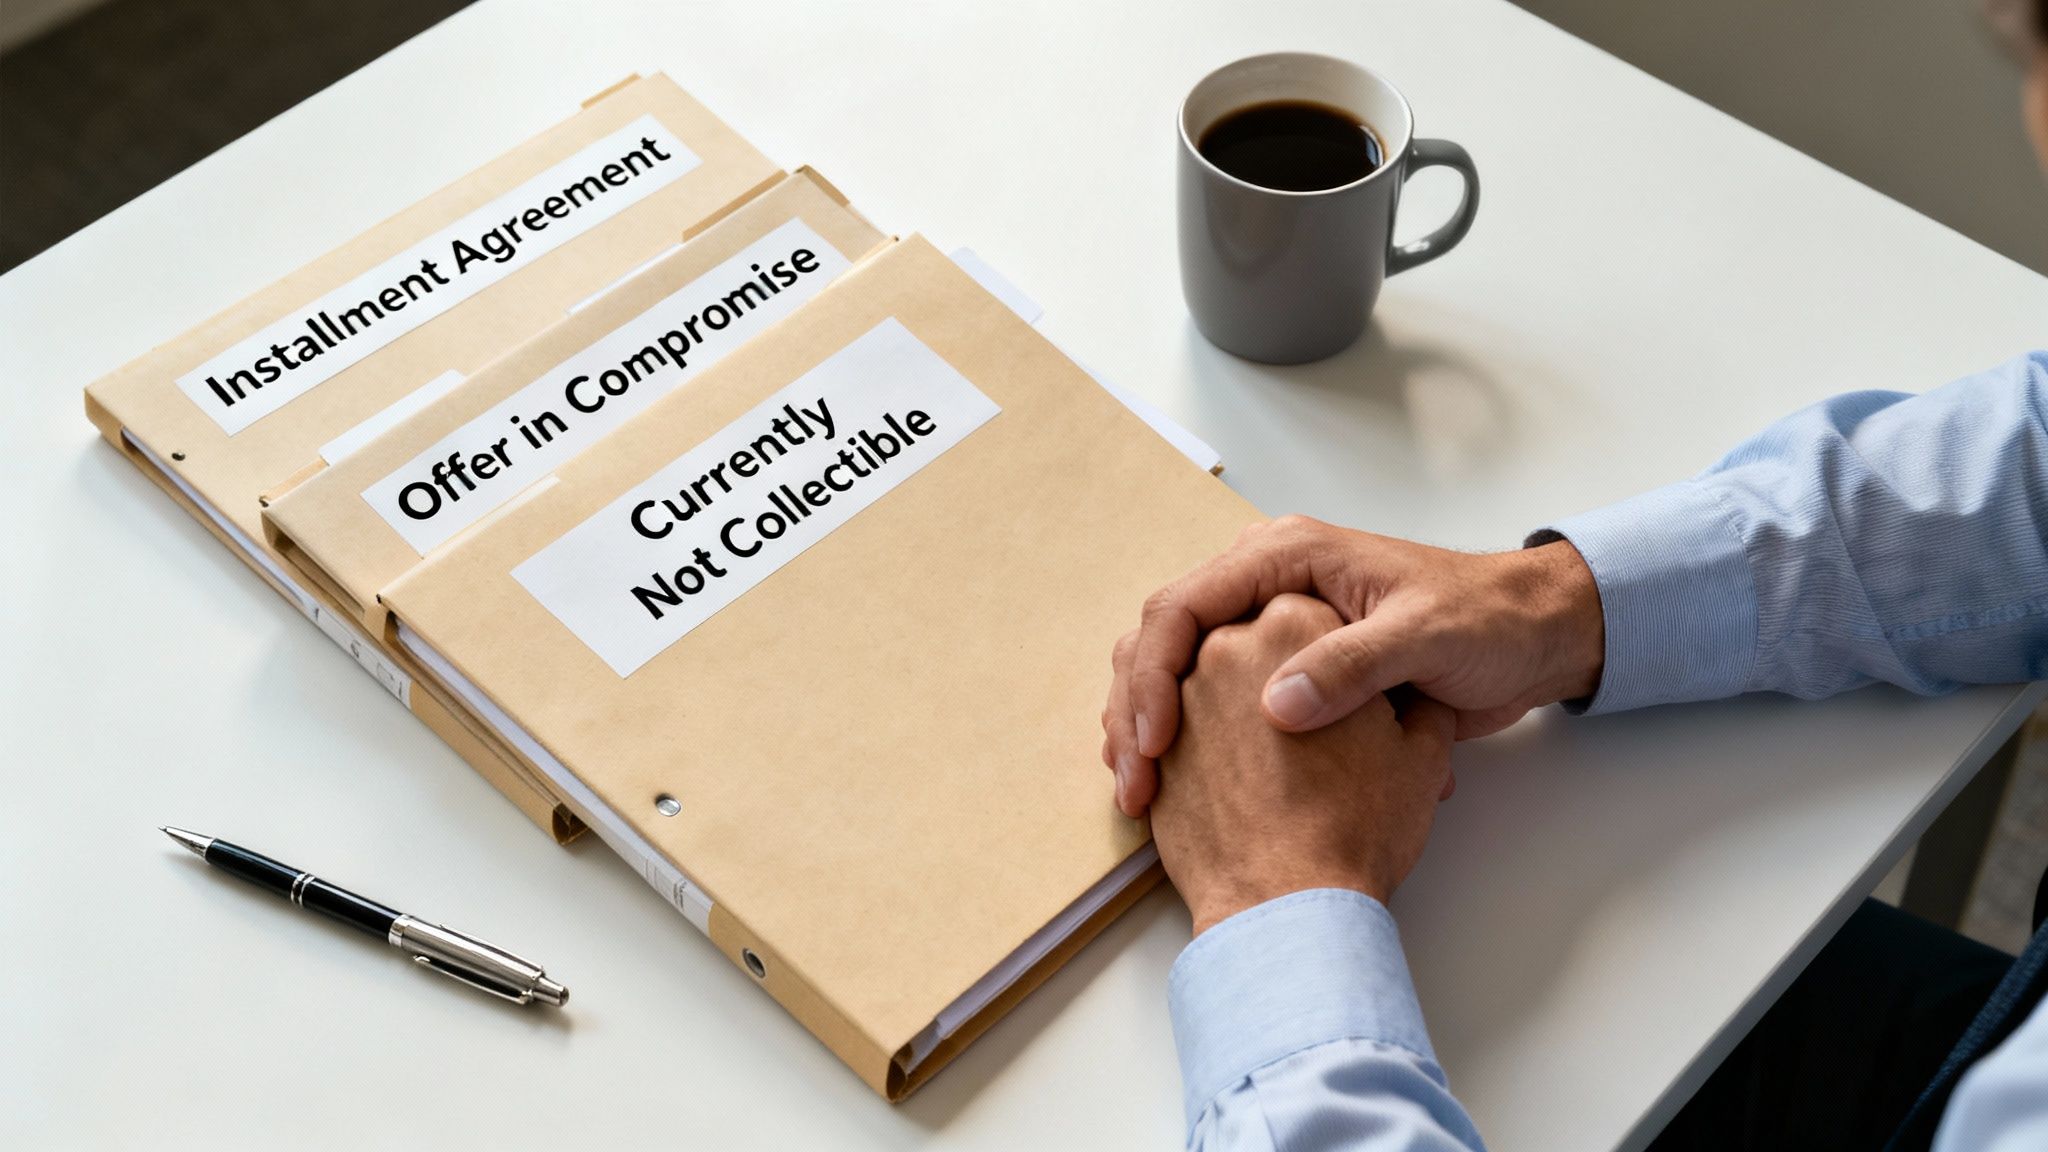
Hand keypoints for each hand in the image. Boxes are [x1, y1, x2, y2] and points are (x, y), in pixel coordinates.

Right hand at [1102, 516, 1602, 816]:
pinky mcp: (1282, 668)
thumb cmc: (1486, 620)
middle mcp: (1264, 584)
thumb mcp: (1424, 638)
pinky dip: (1183, 740)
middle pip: (1162, 638)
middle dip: (1134, 708)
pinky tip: (1173, 786)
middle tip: (1131, 777)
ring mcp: (1268, 627)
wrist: (1534, 636)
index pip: (1182, 606)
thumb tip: (1277, 706)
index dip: (1155, 677)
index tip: (1154, 741)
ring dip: (1148, 727)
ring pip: (1176, 670)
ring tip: (1138, 790)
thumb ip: (1352, 666)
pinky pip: (1207, 697)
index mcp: (1285, 556)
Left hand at [1150, 594, 1456, 933]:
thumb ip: (1415, 703)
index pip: (1305, 605)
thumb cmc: (1357, 826)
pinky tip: (1224, 771)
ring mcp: (1185, 694)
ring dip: (1223, 700)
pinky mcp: (1156, 746)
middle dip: (1269, 668)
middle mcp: (1229, 644)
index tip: (1342, 680)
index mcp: (1297, 619)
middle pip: (1245, 635)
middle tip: (1305, 717)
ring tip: (1261, 745)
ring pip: (1198, 676)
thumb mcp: (1421, 748)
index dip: (1328, 641)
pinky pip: (1164, 724)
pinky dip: (1186, 736)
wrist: (1289, 903)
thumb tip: (1413, 700)